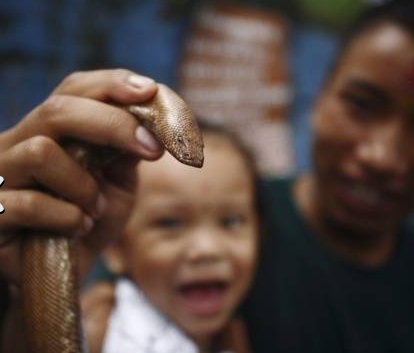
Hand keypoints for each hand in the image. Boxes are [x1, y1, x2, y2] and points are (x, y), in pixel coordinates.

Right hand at [0, 69, 163, 283]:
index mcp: (51, 131)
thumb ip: (126, 151)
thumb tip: (148, 122)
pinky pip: (29, 204)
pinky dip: (68, 217)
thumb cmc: (91, 219)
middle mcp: (18, 143)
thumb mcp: (117, 183)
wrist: (65, 268)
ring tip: (96, 208)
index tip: (151, 92)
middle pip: (57, 110)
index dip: (112, 84)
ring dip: (84, 184)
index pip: (74, 89)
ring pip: (41, 152)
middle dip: (112, 124)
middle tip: (152, 148)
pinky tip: (78, 228)